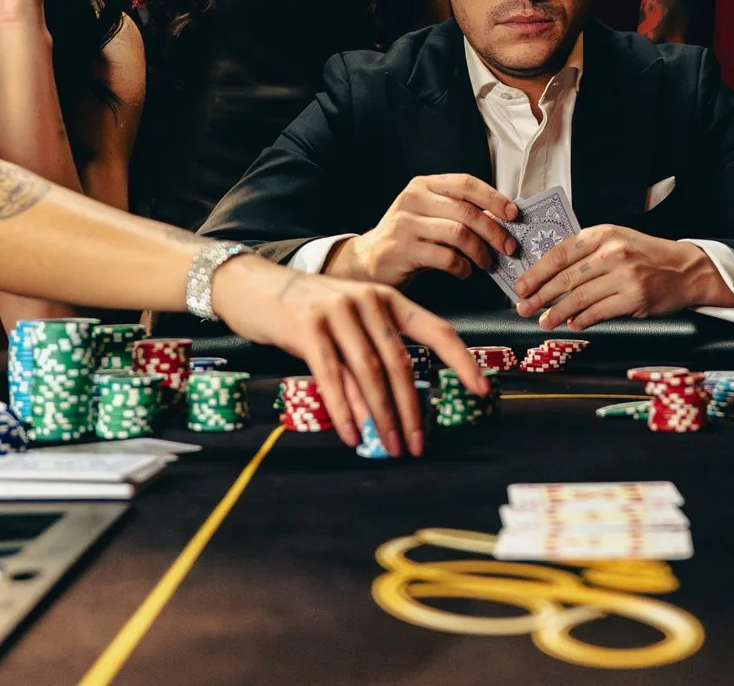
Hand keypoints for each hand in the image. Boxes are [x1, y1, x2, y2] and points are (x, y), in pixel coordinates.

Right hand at [208, 253, 486, 455]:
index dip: (462, 361)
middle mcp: (368, 301)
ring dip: (382, 417)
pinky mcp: (308, 328)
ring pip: (369, 374)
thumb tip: (389, 410)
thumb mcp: (347, 325)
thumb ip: (371, 357)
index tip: (481, 389)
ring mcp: (338, 312)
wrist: (252, 286)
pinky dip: (345, 411)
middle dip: (412, 410)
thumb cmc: (305, 312)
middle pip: (401, 364)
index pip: (437, 329)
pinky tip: (352, 435)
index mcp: (388, 299)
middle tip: (418, 444)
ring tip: (390, 447)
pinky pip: (332, 377)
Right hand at [329, 174, 519, 287]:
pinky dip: (462, 267)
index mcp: (423, 185)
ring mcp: (405, 224)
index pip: (465, 183)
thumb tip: (501, 221)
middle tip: (508, 247)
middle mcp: (413, 199)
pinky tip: (464, 271)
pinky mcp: (402, 249)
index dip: (493, 197)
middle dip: (494, 231)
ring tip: (486, 262)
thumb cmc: (408, 238)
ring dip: (480, 251)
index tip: (513, 213)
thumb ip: (459, 214)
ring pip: (458, 234)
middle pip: (466, 211)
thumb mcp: (430, 216)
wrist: (368, 261)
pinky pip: (445, 257)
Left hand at [513, 225, 733, 329]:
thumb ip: (585, 253)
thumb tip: (548, 275)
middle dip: (539, 295)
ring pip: (578, 297)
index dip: (536, 272)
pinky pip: (598, 312)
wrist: (685, 269)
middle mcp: (612, 252)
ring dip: (556, 312)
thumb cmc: (646, 255)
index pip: (559, 253)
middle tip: (523, 306)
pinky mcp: (634, 298)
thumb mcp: (616, 241)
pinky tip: (572, 324)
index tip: (521, 285)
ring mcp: (624, 276)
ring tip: (543, 321)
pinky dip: (581, 320)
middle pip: (565, 277)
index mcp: (603, 234)